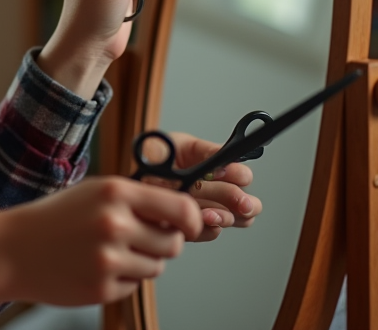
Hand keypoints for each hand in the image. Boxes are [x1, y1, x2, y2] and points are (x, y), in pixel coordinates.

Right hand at [0, 176, 202, 312]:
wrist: (13, 250)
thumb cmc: (55, 217)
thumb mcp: (95, 192)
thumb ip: (137, 199)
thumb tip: (183, 216)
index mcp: (116, 193)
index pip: (181, 208)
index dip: (193, 219)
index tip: (191, 224)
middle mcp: (115, 224)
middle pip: (173, 243)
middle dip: (162, 242)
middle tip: (135, 237)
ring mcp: (109, 259)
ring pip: (156, 266)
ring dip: (141, 262)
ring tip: (107, 251)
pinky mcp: (103, 288)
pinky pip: (135, 285)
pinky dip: (121, 279)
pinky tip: (94, 266)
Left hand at [140, 131, 261, 241]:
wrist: (130, 179)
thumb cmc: (154, 157)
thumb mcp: (178, 145)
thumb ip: (205, 151)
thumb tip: (225, 160)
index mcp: (217, 168)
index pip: (243, 176)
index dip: (240, 175)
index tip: (231, 174)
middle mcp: (217, 191)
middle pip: (247, 202)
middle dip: (243, 202)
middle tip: (240, 205)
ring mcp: (208, 210)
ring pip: (234, 220)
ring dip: (224, 217)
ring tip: (210, 214)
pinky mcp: (195, 226)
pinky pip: (210, 232)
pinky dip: (206, 228)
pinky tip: (196, 221)